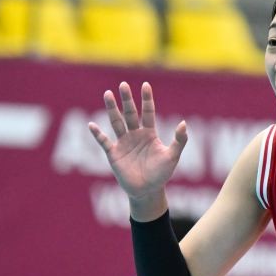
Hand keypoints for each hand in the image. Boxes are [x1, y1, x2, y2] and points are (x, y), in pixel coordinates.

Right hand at [88, 81, 187, 206]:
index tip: (145, 84)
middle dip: (126, 99)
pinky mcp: (113, 154)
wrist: (147, 191)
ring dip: (112, 109)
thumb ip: (179, 140)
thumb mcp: (173, 156)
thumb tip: (183, 123)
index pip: (148, 112)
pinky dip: (97, 134)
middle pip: (130, 113)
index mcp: (149, 133)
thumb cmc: (161, 174)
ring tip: (107, 94)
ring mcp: (123, 143)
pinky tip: (91, 125)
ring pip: (116, 122)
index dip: (147, 99)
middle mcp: (135, 135)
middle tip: (123, 84)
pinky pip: (104, 142)